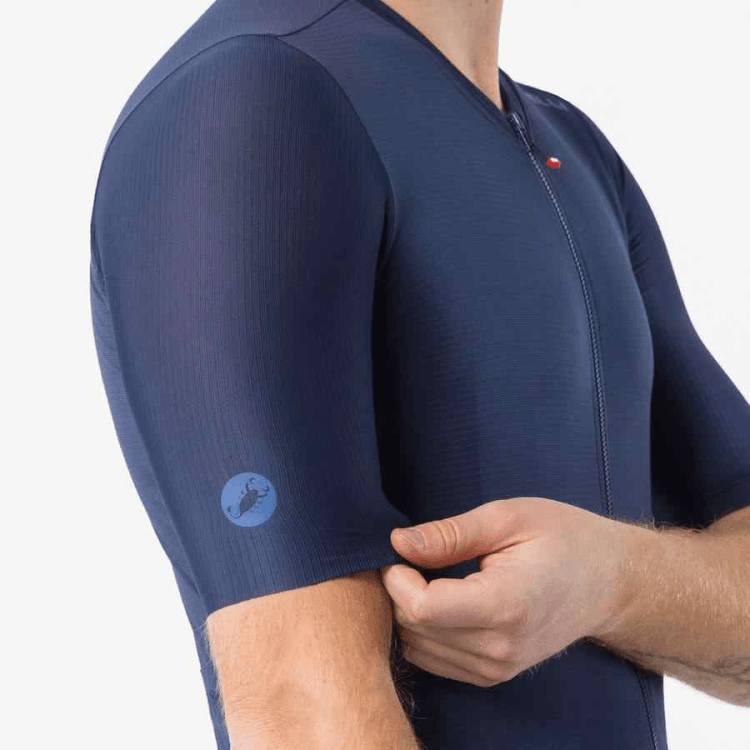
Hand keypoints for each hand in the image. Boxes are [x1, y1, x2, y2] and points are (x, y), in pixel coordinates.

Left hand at [379, 496, 631, 686]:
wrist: (609, 581)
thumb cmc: (563, 538)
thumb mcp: (506, 518)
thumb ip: (449, 534)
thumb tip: (398, 542)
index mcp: (506, 605)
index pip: (422, 609)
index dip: (397, 578)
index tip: (402, 551)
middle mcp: (500, 648)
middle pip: (415, 629)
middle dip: (399, 591)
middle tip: (414, 556)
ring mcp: (497, 668)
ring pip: (418, 648)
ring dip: (409, 611)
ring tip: (431, 575)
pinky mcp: (493, 674)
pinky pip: (433, 659)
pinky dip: (425, 630)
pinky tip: (442, 598)